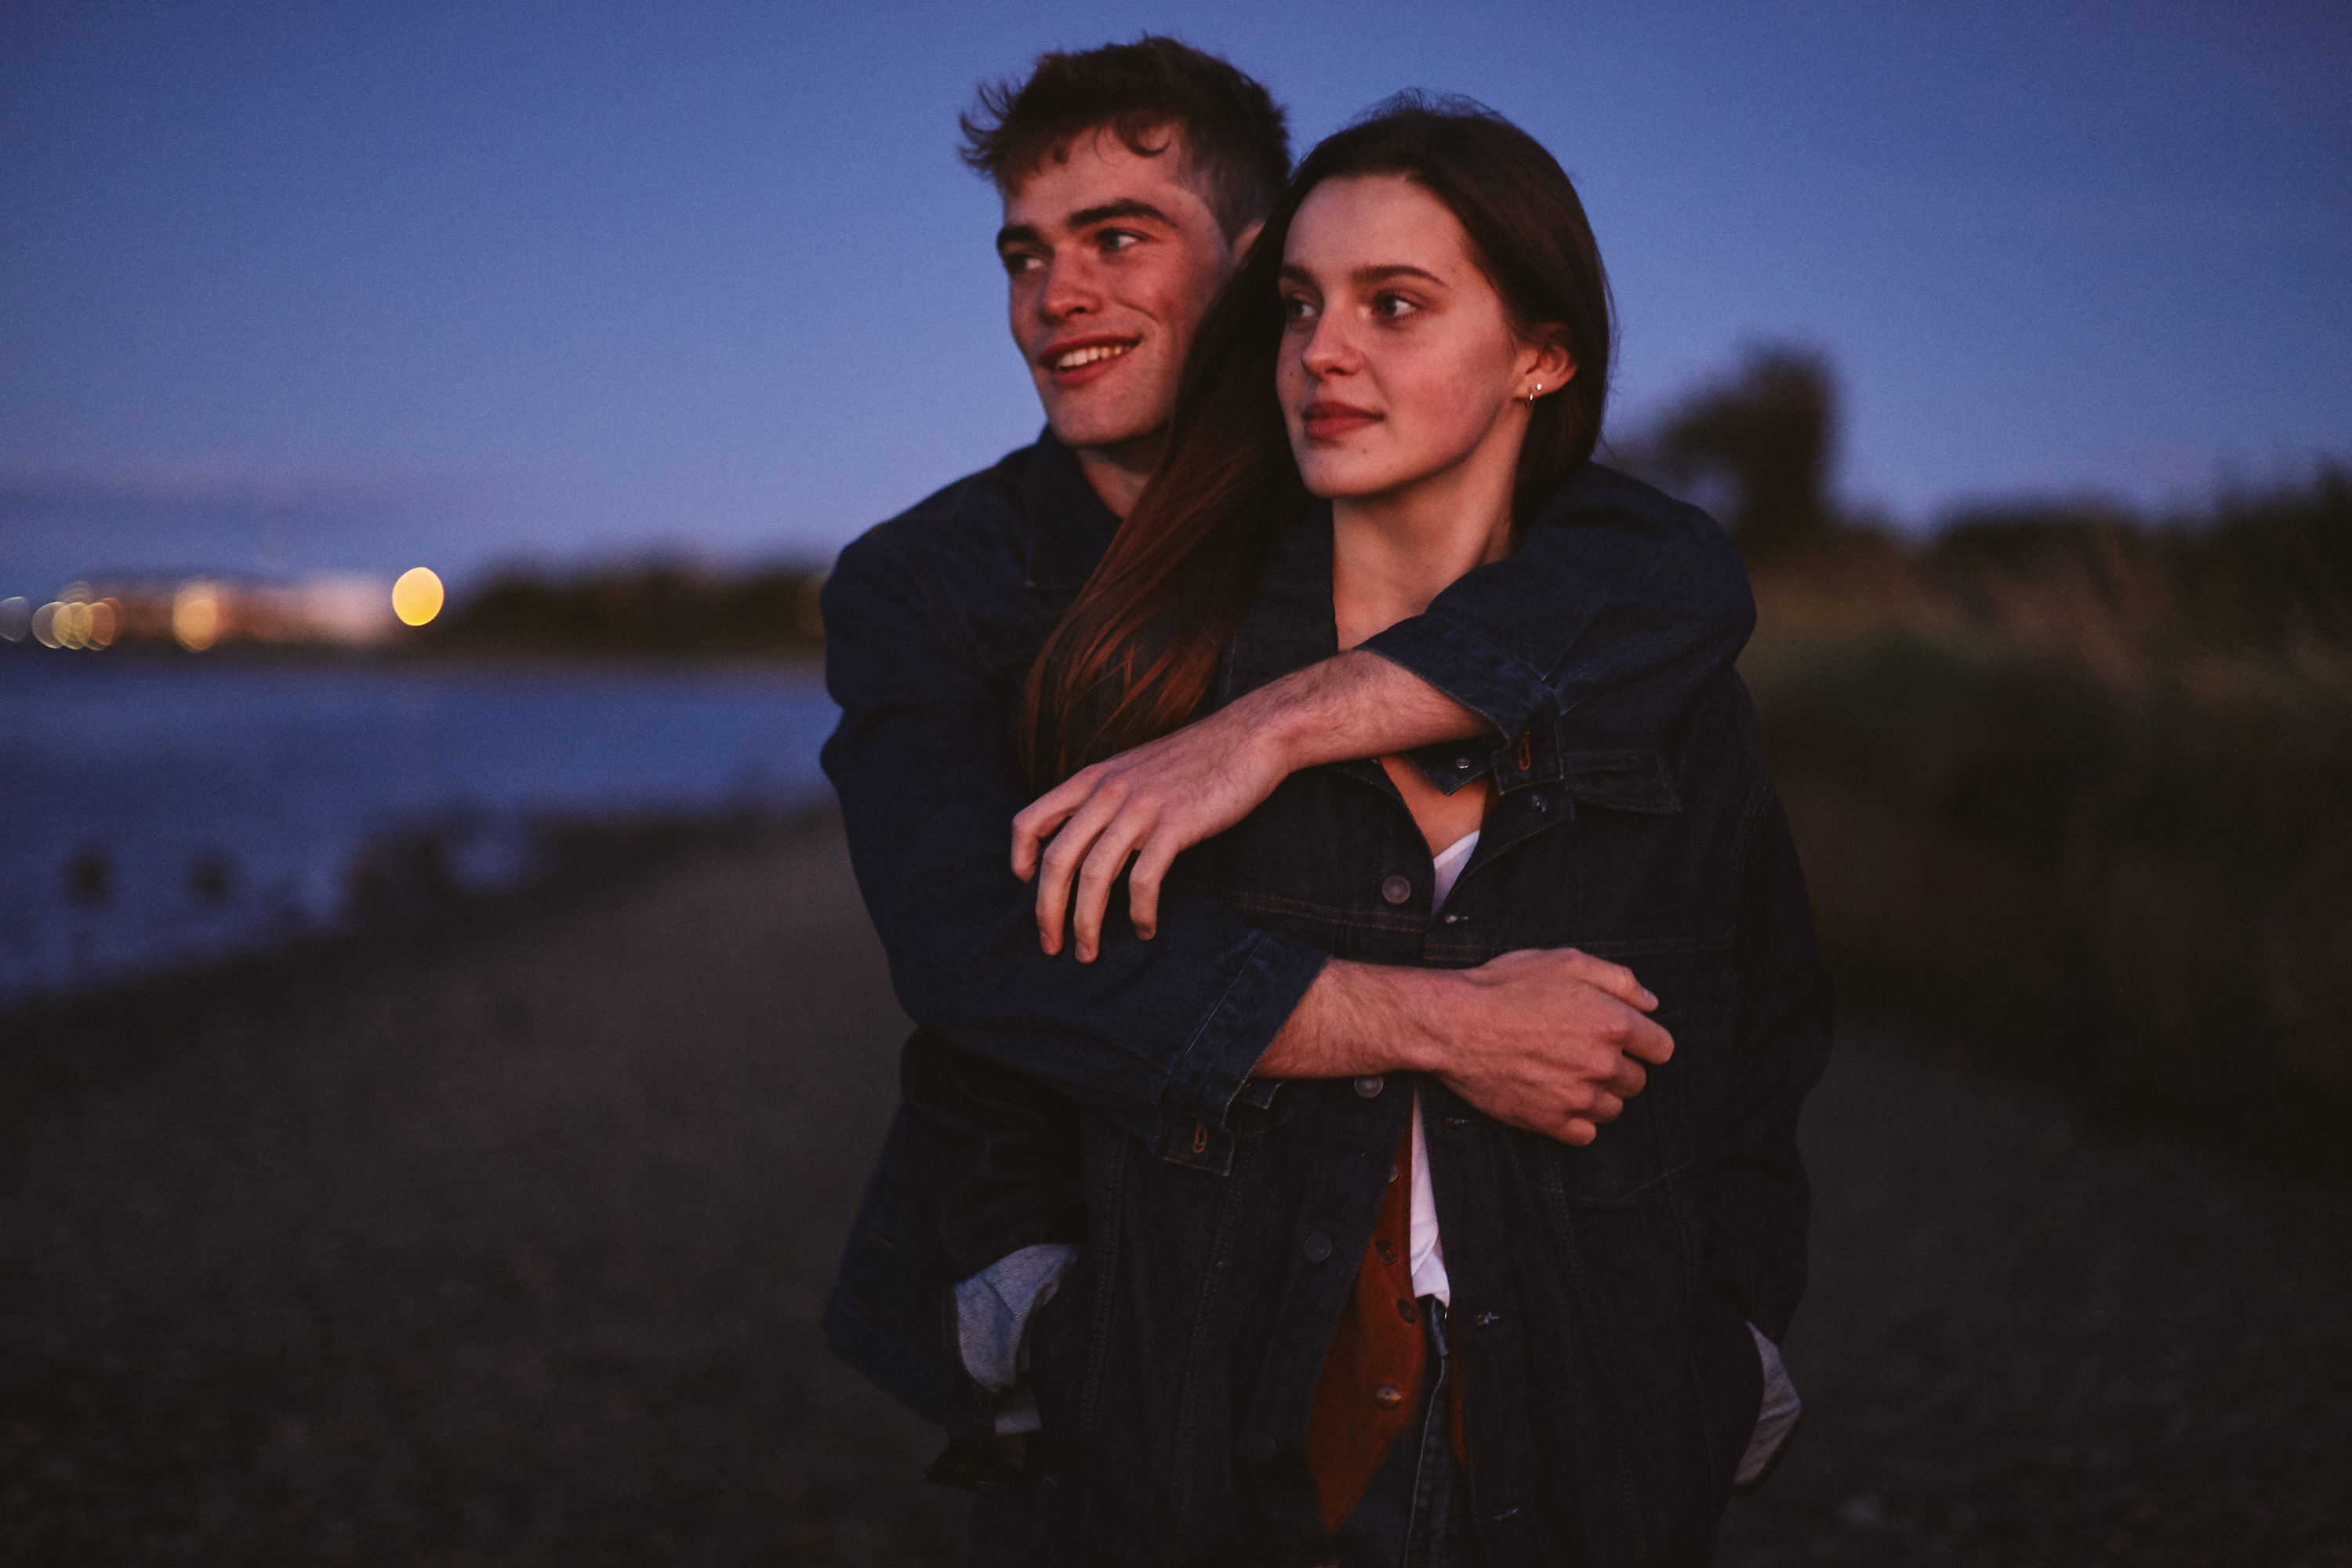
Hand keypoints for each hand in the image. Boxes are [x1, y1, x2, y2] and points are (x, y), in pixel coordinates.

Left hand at [1011, 700, 1289, 961]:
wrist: (1248, 737)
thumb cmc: (1194, 760)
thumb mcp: (1133, 769)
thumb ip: (1104, 799)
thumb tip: (1085, 844)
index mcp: (1092, 779)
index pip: (1029, 820)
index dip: (1020, 859)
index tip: (1027, 886)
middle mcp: (1107, 792)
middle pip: (1057, 860)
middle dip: (1047, 911)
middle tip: (1050, 946)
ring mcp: (1140, 808)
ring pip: (1094, 875)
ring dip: (1086, 923)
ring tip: (1088, 952)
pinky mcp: (1175, 825)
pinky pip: (1144, 880)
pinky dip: (1140, 913)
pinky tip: (1145, 930)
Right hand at [1425, 948, 1672, 1145]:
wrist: (1454, 1024)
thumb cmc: (1506, 987)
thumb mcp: (1566, 961)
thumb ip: (1619, 979)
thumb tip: (1650, 1003)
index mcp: (1614, 1024)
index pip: (1661, 1048)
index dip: (1643, 1041)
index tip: (1623, 1038)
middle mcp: (1602, 1065)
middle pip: (1636, 1081)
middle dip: (1617, 1067)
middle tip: (1582, 1051)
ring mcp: (1577, 1098)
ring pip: (1613, 1109)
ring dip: (1597, 1094)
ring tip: (1565, 1073)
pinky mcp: (1550, 1122)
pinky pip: (1585, 1134)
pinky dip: (1575, 1121)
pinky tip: (1556, 1098)